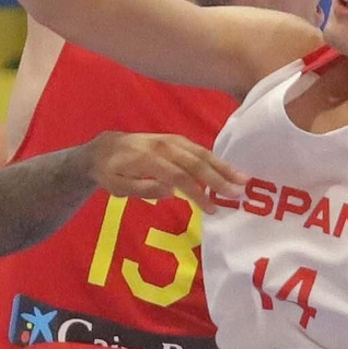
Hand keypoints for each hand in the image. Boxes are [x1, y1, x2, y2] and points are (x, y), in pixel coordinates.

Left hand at [86, 131, 247, 212]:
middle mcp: (162, 145)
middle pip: (194, 162)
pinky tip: (228, 170)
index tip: (212, 209)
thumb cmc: (110, 172)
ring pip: (200, 152)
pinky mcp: (175, 139)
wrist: (103, 148)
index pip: (177, 176)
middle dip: (218, 178)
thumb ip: (142, 189)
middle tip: (239, 192)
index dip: (197, 193)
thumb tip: (170, 192)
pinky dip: (214, 159)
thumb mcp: (116, 187)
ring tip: (243, 179)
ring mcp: (170, 140)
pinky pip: (197, 148)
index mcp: (146, 158)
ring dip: (223, 166)